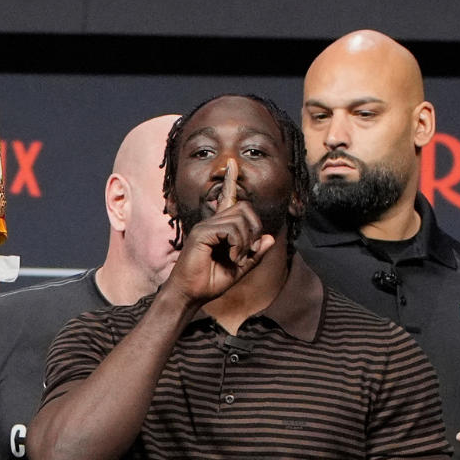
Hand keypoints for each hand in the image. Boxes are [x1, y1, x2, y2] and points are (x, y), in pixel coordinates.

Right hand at [164, 158, 274, 305]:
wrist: (190, 296)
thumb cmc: (210, 283)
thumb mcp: (239, 269)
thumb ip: (254, 254)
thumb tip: (269, 238)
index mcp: (218, 228)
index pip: (226, 198)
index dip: (230, 181)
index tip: (232, 164)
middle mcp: (211, 223)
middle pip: (244, 208)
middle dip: (254, 229)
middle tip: (249, 251)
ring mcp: (205, 227)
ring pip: (240, 220)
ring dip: (245, 242)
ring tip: (237, 259)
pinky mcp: (201, 233)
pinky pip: (230, 230)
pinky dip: (237, 246)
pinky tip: (231, 258)